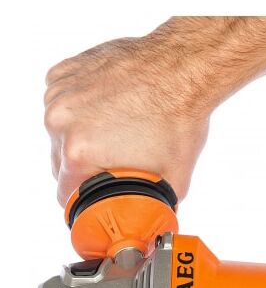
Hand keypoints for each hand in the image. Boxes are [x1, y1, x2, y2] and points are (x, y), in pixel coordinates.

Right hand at [44, 17, 265, 205]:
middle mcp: (62, 123)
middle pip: (62, 163)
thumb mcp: (175, 178)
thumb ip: (158, 204)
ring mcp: (60, 94)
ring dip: (83, 135)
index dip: (82, 199)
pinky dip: (82, 107)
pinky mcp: (65, 73)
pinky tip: (110, 107)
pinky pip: (64, 101)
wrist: (183, 69)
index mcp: (80, 154)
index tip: (94, 196)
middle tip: (115, 160)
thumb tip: (155, 218)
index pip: (65, 193)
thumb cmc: (178, 116)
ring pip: (62, 131)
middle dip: (86, 167)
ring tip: (119, 129)